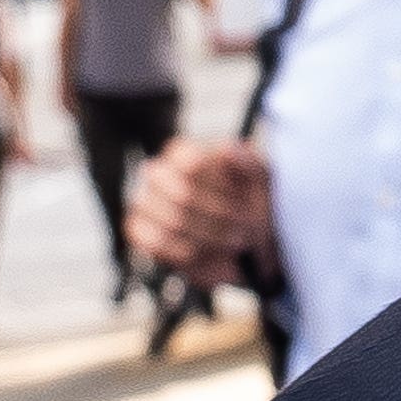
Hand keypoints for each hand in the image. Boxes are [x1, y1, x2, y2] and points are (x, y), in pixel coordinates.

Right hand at [127, 135, 274, 286]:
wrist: (245, 248)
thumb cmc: (250, 208)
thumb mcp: (262, 184)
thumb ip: (252, 164)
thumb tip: (229, 148)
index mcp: (185, 153)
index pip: (193, 163)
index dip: (222, 187)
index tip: (245, 201)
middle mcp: (159, 174)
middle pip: (183, 194)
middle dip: (221, 217)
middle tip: (244, 228)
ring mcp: (144, 202)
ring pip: (173, 221)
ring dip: (212, 237)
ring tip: (233, 242)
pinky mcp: (138, 230)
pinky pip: (157, 243)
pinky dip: (189, 252)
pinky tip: (207, 251)